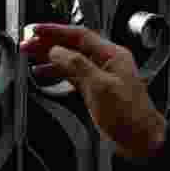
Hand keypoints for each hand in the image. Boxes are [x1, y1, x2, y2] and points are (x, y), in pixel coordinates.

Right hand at [21, 24, 165, 159]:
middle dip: (49, 43)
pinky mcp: (95, 89)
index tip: (37, 30)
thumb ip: (78, 66)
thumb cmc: (130, 115)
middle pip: (73, 46)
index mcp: (112, 55)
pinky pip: (72, 74)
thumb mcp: (101, 87)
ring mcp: (100, 75)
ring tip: (30, 56)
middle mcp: (106, 62)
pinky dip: (57, 72)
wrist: (141, 140)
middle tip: (28, 43)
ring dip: (50, 57)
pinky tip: (44, 73)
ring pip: (70, 60)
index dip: (56, 31)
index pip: (80, 35)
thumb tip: (57, 51)